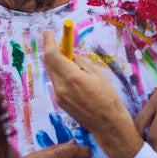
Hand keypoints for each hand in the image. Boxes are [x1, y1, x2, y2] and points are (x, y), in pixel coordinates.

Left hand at [42, 31, 143, 157]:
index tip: (48, 32)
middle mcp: (60, 87)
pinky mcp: (60, 102)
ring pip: (52, 73)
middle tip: (61, 43)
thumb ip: (80, 61)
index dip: (49, 42)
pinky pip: (57, 82)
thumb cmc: (108, 97)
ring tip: (72, 61)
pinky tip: (73, 75)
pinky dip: (61, 74)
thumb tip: (69, 53)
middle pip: (49, 63)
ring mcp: (58, 96)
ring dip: (57, 63)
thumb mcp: (97, 74)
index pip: (52, 55)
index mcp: (71, 77)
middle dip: (52, 51)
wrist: (108, 124)